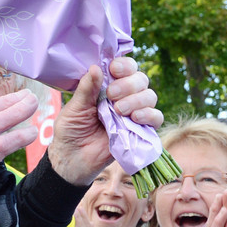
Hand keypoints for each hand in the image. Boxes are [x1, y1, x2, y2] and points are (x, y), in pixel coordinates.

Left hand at [49, 58, 161, 185]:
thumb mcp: (74, 108)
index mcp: (108, 87)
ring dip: (137, 99)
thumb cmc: (70, 131)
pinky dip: (149, 115)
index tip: (113, 70)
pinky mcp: (140, 131)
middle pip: (141, 79)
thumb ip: (86, 89)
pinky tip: (135, 118)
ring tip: (118, 110)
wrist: (72, 160)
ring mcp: (133, 114)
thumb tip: (96, 67)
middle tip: (111, 95)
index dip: (124, 65)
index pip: (126, 68)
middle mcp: (124, 97)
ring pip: (150, 96)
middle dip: (128, 84)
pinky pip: (156, 118)